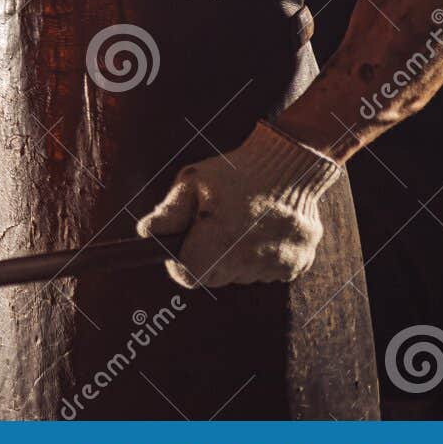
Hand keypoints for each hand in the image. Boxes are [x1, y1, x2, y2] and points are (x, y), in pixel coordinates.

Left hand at [136, 122, 342, 288]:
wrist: (291, 165)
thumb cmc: (234, 171)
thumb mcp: (193, 182)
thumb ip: (169, 212)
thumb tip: (146, 233)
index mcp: (221, 239)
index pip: (189, 276)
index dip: (180, 263)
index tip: (183, 244)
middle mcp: (250, 258)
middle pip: (213, 278)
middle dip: (206, 258)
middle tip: (213, 227)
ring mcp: (276, 265)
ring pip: (240, 275)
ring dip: (234, 257)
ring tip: (241, 223)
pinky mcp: (296, 265)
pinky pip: (266, 271)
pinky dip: (260, 256)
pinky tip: (263, 229)